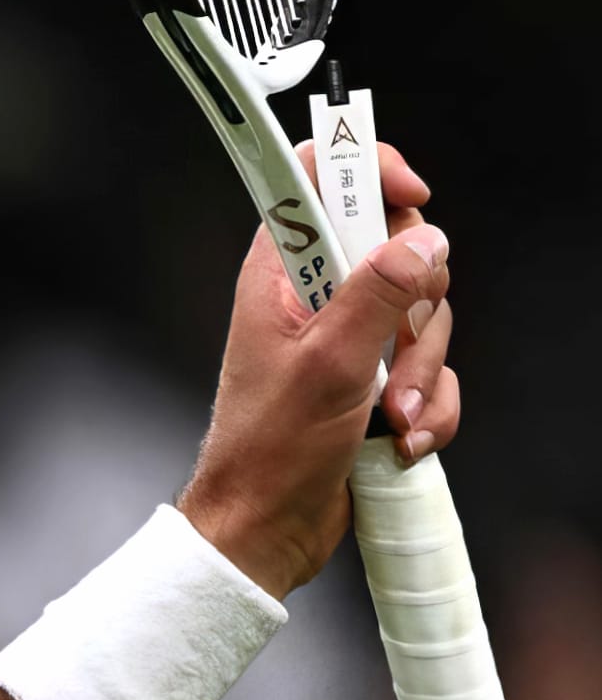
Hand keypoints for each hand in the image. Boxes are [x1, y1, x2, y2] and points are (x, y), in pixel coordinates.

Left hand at [178, 143, 456, 595]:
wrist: (266, 527)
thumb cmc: (268, 450)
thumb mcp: (329, 362)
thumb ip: (378, 292)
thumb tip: (422, 240)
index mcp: (280, 277)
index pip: (319, 183)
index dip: (368, 172)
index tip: (411, 193)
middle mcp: (315, 299)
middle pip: (400, 250)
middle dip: (415, 307)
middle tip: (390, 351)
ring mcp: (351, 340)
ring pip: (424, 316)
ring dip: (420, 371)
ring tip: (390, 413)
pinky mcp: (377, 381)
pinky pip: (431, 369)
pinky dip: (429, 404)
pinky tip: (402, 436)